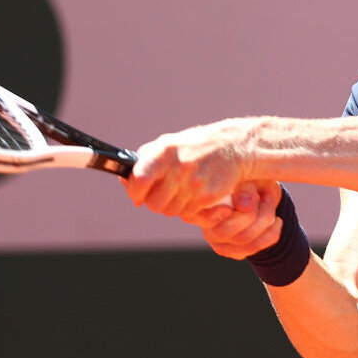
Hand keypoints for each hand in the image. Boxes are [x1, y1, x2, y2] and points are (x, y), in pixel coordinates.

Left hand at [125, 118, 256, 217]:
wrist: (233, 146)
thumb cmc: (196, 146)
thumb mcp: (169, 144)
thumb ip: (144, 159)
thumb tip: (124, 180)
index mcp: (165, 151)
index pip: (139, 180)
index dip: (135, 192)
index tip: (138, 195)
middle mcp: (179, 166)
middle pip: (154, 204)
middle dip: (157, 203)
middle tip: (164, 195)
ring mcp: (194, 182)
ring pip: (171, 211)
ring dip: (174, 207)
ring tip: (182, 192)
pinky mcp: (208, 195)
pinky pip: (188, 214)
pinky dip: (189, 209)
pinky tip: (194, 196)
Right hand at [184, 181, 282, 259]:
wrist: (262, 191)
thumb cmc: (250, 178)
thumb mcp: (250, 176)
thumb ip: (244, 188)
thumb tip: (243, 206)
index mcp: (201, 205)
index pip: (203, 218)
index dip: (217, 215)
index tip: (237, 202)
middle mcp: (205, 226)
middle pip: (224, 232)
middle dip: (252, 214)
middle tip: (263, 197)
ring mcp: (219, 242)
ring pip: (244, 241)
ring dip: (265, 221)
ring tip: (270, 204)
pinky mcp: (234, 252)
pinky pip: (254, 248)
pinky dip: (271, 234)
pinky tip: (276, 221)